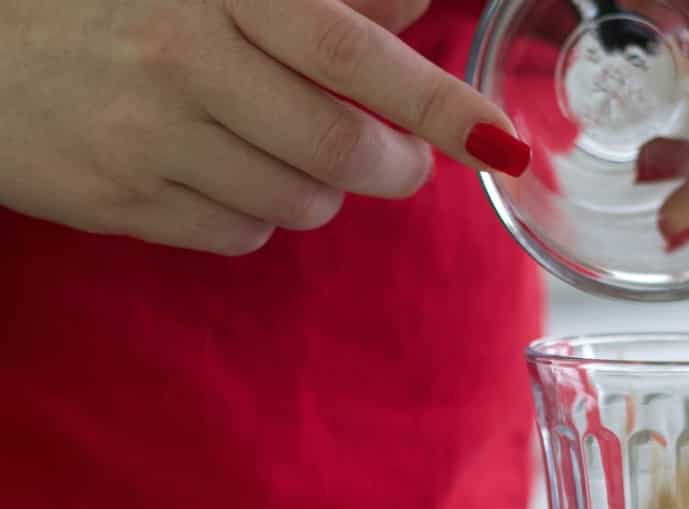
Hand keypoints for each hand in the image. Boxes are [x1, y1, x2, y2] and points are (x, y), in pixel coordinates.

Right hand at [0, 0, 531, 254]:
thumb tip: (410, 12)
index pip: (352, 53)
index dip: (435, 104)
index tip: (496, 142)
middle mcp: (181, 59)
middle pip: (340, 150)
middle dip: (390, 165)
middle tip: (399, 159)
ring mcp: (148, 140)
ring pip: (298, 203)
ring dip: (315, 187)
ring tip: (272, 145)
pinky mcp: (121, 203)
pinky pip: (239, 235)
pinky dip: (254, 214)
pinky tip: (216, 171)